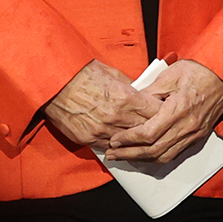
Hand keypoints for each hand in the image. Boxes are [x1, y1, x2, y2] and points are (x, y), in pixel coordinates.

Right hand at [42, 60, 161, 150]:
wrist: (56, 83)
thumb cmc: (83, 74)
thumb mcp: (113, 74)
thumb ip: (130, 87)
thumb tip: (142, 94)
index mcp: (126, 98)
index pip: (155, 112)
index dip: (162, 112)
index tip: (166, 112)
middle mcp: (116, 117)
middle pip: (144, 129)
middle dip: (152, 128)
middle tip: (159, 128)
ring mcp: (102, 130)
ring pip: (127, 142)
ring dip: (134, 140)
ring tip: (141, 138)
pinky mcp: (88, 139)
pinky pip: (109, 147)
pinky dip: (116, 145)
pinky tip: (121, 142)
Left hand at [105, 60, 222, 165]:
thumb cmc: (199, 71)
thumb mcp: (170, 75)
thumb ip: (149, 92)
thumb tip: (130, 103)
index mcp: (178, 109)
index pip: (148, 133)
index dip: (128, 139)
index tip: (115, 140)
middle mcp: (187, 126)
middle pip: (153, 150)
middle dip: (129, 154)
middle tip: (113, 154)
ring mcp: (194, 134)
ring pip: (164, 156)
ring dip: (142, 159)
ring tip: (125, 157)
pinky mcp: (198, 136)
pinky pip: (175, 154)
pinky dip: (157, 157)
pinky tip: (146, 154)